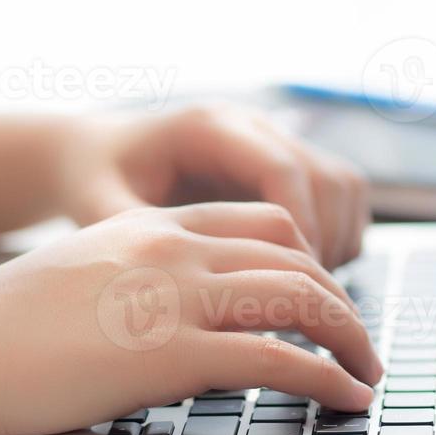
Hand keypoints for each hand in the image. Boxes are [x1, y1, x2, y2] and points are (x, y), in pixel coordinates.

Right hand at [0, 203, 382, 434]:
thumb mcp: (81, 272)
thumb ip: (136, 276)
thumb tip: (172, 309)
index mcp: (150, 225)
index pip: (261, 222)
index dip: (308, 258)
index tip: (325, 296)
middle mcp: (170, 248)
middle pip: (293, 253)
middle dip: (341, 300)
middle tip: (360, 341)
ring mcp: (171, 296)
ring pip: (298, 297)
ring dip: (349, 337)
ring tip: (368, 373)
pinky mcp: (166, 353)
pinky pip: (275, 358)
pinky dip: (324, 378)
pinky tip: (342, 398)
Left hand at [55, 104, 370, 269]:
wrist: (92, 155)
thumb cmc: (93, 180)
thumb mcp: (101, 210)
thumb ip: (140, 241)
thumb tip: (180, 291)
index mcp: (209, 129)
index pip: (282, 171)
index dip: (299, 230)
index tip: (295, 290)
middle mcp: (251, 127)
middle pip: (327, 178)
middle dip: (326, 244)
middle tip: (308, 307)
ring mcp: (273, 143)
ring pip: (343, 186)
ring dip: (338, 241)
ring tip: (307, 298)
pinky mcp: (283, 166)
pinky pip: (338, 197)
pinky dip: (337, 238)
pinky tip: (302, 282)